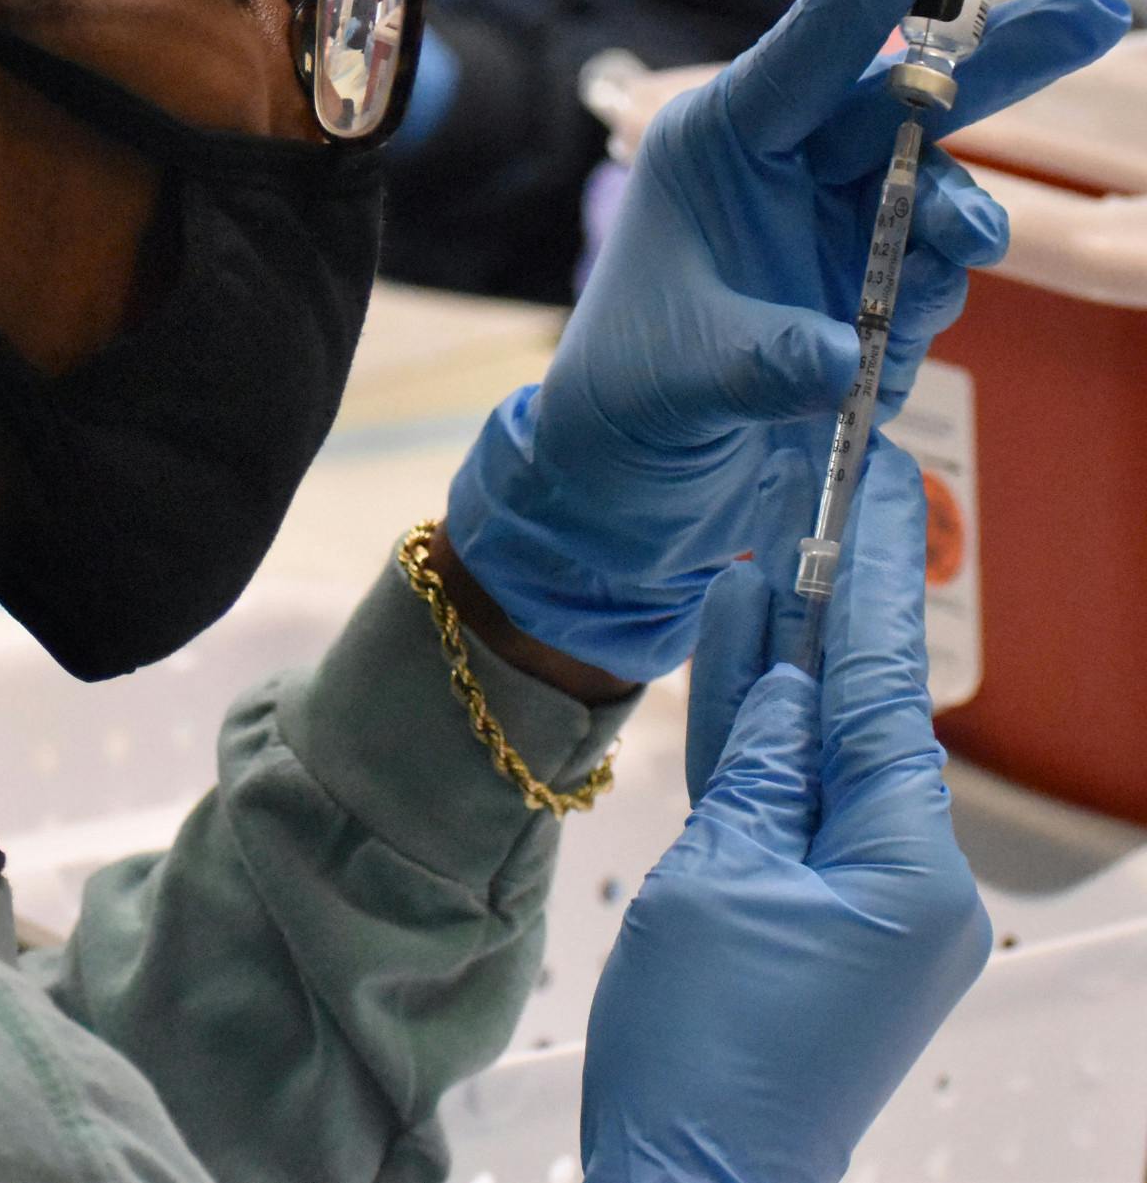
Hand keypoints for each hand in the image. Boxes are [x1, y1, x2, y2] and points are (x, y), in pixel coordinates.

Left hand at [447, 0, 1129, 679]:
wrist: (632, 476)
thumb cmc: (627, 397)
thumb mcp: (682, 374)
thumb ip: (765, 359)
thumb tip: (842, 358)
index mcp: (717, 146)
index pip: (804, 52)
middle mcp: (783, 168)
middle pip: (907, 102)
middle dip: (1000, 63)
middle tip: (1100, 16)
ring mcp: (832, 224)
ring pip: (937, 193)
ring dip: (960, 224)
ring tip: (942, 267)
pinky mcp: (866, 284)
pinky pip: (933, 273)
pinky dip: (926, 308)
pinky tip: (877, 357)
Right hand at [580, 444, 990, 1182]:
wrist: (692, 1174)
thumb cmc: (706, 1044)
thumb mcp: (720, 873)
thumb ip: (756, 763)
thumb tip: (781, 681)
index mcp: (908, 864)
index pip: (883, 684)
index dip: (874, 576)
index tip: (879, 488)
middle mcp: (910, 877)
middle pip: (858, 706)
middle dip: (835, 604)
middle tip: (829, 497)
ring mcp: (865, 897)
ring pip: (818, 745)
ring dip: (785, 660)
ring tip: (763, 552)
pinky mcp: (816, 914)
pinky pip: (793, 799)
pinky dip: (763, 736)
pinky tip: (736, 652)